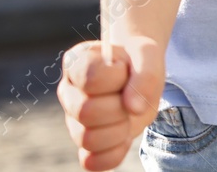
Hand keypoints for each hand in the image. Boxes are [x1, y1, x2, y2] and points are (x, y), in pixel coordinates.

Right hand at [57, 37, 164, 170]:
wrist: (139, 74)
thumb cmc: (137, 61)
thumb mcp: (148, 55)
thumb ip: (144, 75)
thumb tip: (134, 109)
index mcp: (76, 63)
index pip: (91, 78)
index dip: (116, 77)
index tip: (124, 69)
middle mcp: (68, 92)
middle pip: (86, 112)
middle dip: (119, 106)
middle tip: (128, 95)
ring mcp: (73, 120)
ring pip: (87, 139)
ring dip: (118, 129)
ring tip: (126, 114)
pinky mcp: (84, 144)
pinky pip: (92, 162)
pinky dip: (115, 153)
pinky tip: (125, 135)